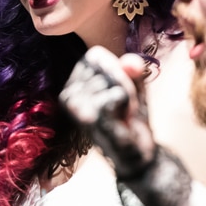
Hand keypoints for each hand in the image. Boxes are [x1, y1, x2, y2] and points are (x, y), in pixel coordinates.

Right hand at [59, 47, 155, 180]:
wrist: (137, 151)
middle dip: (123, 82)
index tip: (119, 90)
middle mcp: (68, 93)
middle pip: (105, 66)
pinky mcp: (89, 118)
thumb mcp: (133, 84)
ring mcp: (77, 107)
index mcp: (74, 82)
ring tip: (121, 114)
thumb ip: (132, 67)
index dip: (116, 68)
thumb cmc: (129, 116)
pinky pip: (118, 94)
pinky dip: (127, 105)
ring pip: (112, 79)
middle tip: (122, 106)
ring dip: (127, 96)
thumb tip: (131, 63)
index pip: (96, 55)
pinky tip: (122, 119)